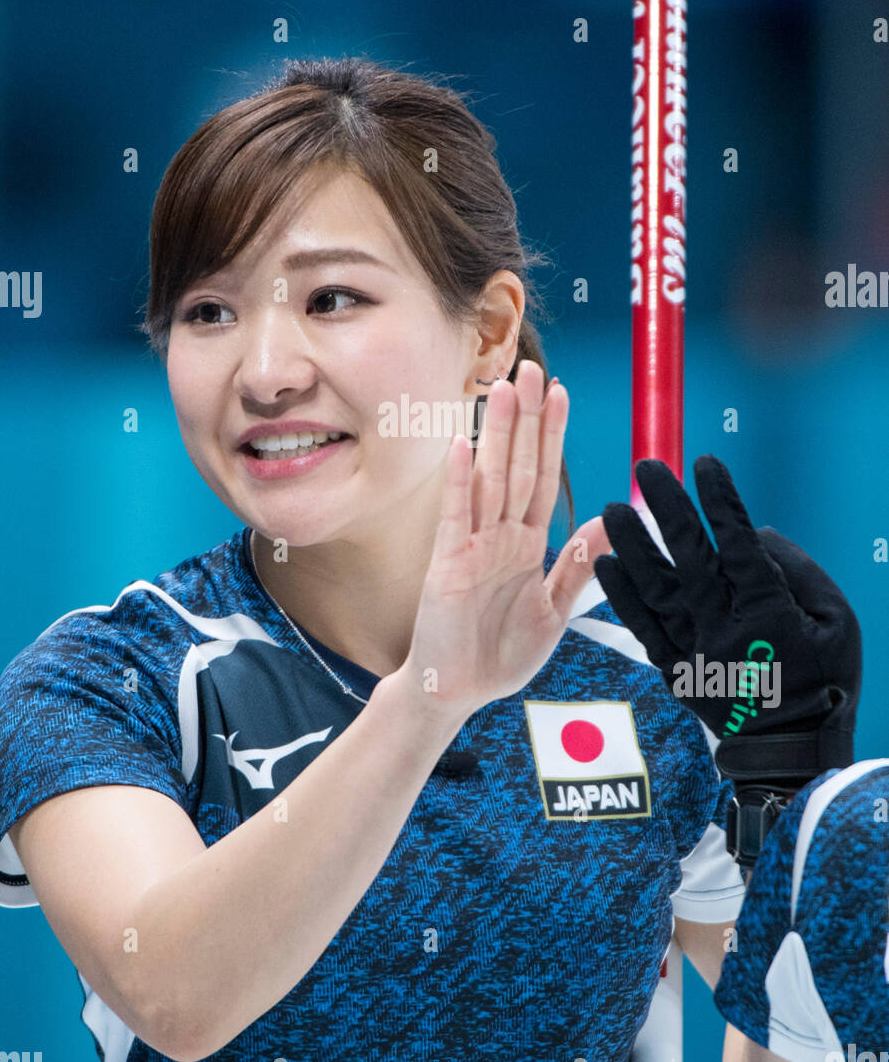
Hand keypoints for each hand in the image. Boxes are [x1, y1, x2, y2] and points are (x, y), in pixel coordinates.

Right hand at [398, 360, 609, 720]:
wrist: (454, 692)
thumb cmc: (497, 654)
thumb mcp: (552, 610)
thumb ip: (578, 566)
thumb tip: (614, 523)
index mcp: (525, 545)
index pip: (543, 478)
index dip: (552, 436)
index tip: (561, 394)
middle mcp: (499, 536)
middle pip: (517, 466)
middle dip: (527, 419)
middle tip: (531, 369)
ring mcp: (471, 546)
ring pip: (489, 479)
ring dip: (497, 433)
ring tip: (503, 388)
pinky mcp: (447, 564)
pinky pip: (455, 515)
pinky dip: (459, 479)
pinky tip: (463, 442)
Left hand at [592, 455, 859, 790]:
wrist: (791, 754)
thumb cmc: (825, 684)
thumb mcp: (838, 623)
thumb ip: (800, 571)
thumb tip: (757, 533)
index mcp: (771, 613)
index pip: (740, 544)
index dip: (720, 501)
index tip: (705, 464)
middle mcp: (726, 629)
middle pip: (689, 557)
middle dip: (667, 508)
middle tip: (646, 468)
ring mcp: (696, 651)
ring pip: (655, 589)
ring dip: (631, 546)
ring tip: (612, 508)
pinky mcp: (675, 671)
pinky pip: (641, 628)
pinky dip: (621, 595)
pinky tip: (605, 564)